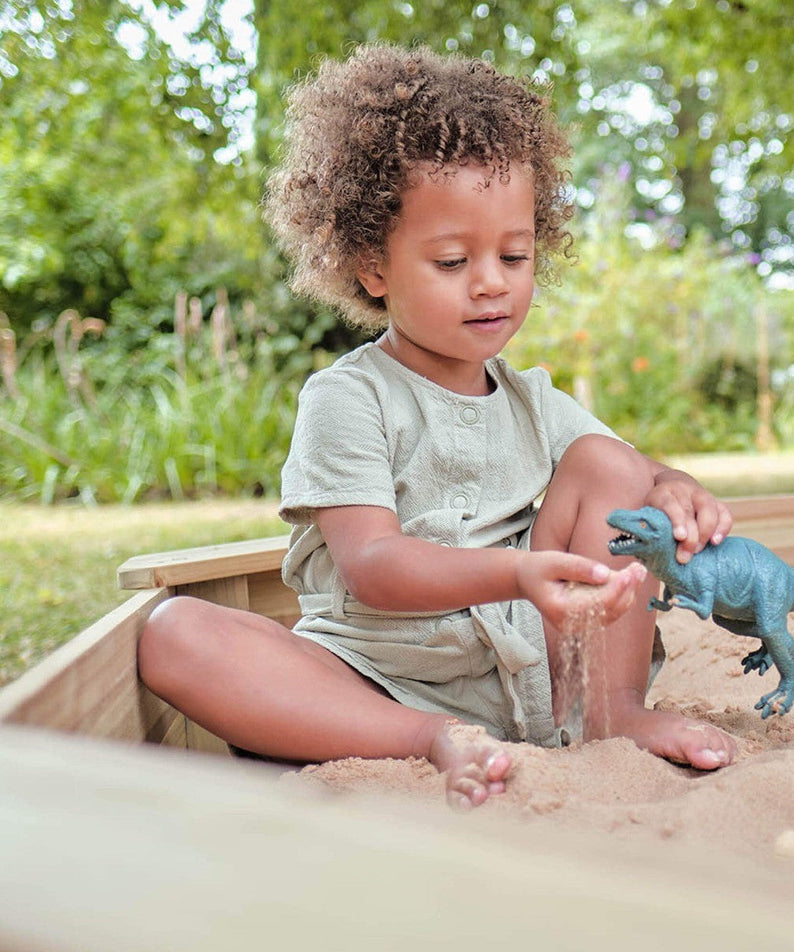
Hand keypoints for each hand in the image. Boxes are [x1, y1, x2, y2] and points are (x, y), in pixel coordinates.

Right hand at [516, 551, 646, 630]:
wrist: (529, 580)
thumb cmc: (539, 569)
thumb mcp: (554, 561)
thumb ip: (579, 567)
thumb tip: (606, 574)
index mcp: (561, 611)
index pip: (596, 604)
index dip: (616, 589)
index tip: (630, 573)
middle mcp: (572, 624)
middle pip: (610, 610)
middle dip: (628, 589)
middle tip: (639, 568)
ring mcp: (581, 626)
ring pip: (614, 611)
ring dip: (628, 592)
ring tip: (637, 570)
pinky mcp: (589, 621)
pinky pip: (612, 610)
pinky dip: (622, 595)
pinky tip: (628, 578)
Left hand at [645, 471, 732, 563]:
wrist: (672, 488)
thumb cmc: (657, 511)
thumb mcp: (648, 515)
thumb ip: (648, 529)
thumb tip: (644, 551)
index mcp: (663, 493)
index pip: (670, 505)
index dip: (676, 520)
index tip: (679, 537)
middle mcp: (683, 491)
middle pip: (689, 512)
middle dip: (690, 537)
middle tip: (684, 557)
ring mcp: (701, 494)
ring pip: (709, 510)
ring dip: (705, 533)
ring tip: (697, 551)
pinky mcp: (716, 501)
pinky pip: (724, 513)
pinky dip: (723, 527)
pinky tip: (716, 541)